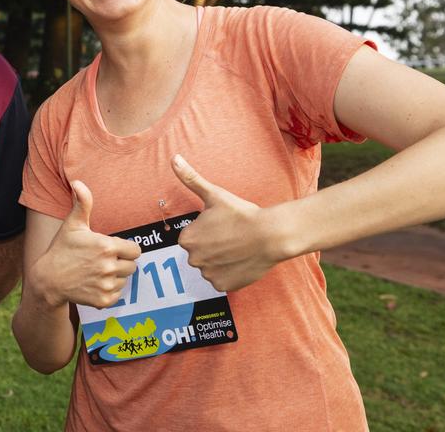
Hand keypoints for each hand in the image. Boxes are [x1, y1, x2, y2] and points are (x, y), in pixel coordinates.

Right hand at [31, 181, 141, 309]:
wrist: (48, 279)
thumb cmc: (61, 249)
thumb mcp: (72, 225)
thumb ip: (82, 203)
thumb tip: (78, 182)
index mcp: (106, 246)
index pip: (135, 250)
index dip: (125, 248)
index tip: (113, 248)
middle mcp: (109, 267)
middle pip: (132, 266)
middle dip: (121, 262)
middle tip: (104, 260)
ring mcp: (106, 285)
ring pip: (125, 280)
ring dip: (116, 276)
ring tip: (97, 271)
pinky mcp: (103, 300)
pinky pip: (118, 294)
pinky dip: (109, 290)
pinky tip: (95, 283)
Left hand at [172, 154, 283, 290]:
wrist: (270, 235)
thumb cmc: (241, 214)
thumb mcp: (214, 194)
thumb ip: (190, 178)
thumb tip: (174, 158)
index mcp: (187, 239)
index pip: (192, 237)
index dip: (207, 231)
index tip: (221, 226)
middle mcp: (193, 260)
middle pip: (200, 253)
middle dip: (212, 246)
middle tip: (231, 236)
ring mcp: (208, 275)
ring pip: (211, 266)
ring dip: (220, 260)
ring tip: (237, 247)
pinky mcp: (223, 286)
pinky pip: (222, 280)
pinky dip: (230, 273)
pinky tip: (240, 261)